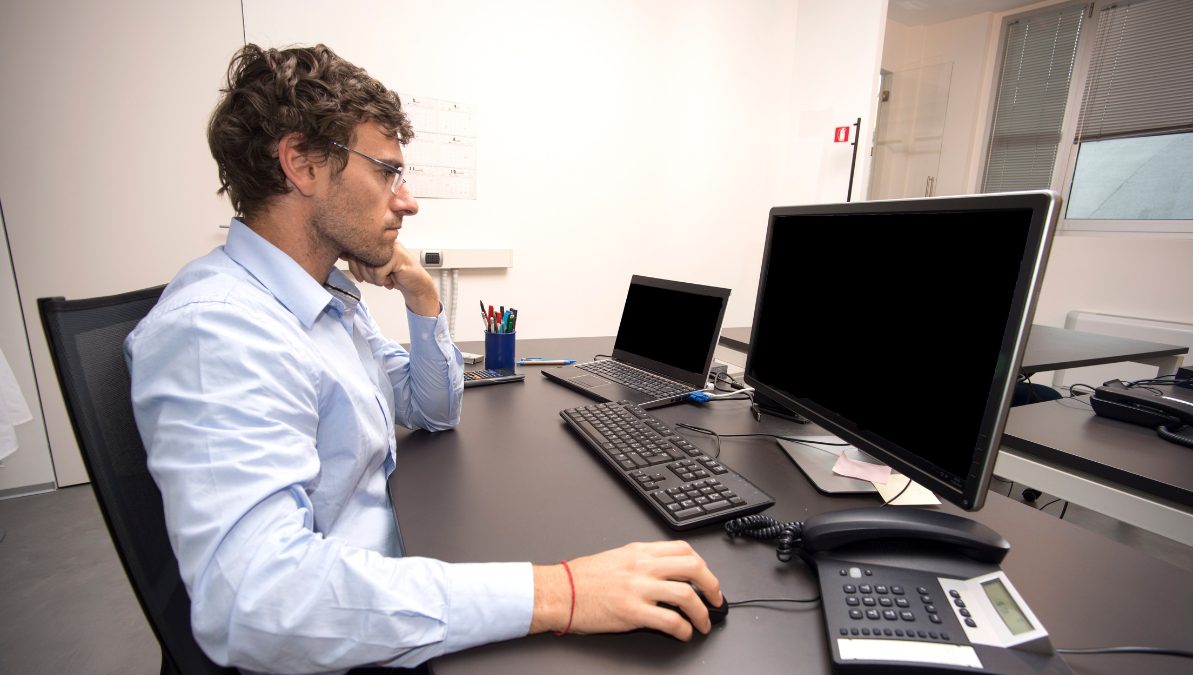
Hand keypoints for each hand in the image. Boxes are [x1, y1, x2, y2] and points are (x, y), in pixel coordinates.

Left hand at [343, 241, 439, 315]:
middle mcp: (382, 240)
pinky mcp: (397, 256)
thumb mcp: (373, 266)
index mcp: (375, 240)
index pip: (354, 251)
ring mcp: (390, 246)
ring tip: (385, 279)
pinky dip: (383, 280)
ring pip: (369, 266)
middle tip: (377, 279)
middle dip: (366, 276)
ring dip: (376, 279)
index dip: (355, 268)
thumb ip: (360, 259)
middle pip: (360, 260)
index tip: (361, 277)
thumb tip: (342, 254)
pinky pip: (379, 272)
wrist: (415, 282)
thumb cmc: (395, 274)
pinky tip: (391, 279)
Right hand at [530, 541, 721, 640]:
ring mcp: (638, 588)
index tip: (707, 578)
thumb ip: (643, 561)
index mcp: (639, 551)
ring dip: (702, 613)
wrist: (559, 592)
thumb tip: (667, 570)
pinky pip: (670, 620)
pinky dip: (684, 629)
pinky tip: (684, 633)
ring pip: (686, 594)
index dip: (703, 564)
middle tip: (716, 600)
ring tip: (703, 623)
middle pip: (693, 568)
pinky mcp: (632, 612)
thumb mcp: (617, 558)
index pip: (684, 549)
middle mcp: (642, 566)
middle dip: (712, 586)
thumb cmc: (582, 578)